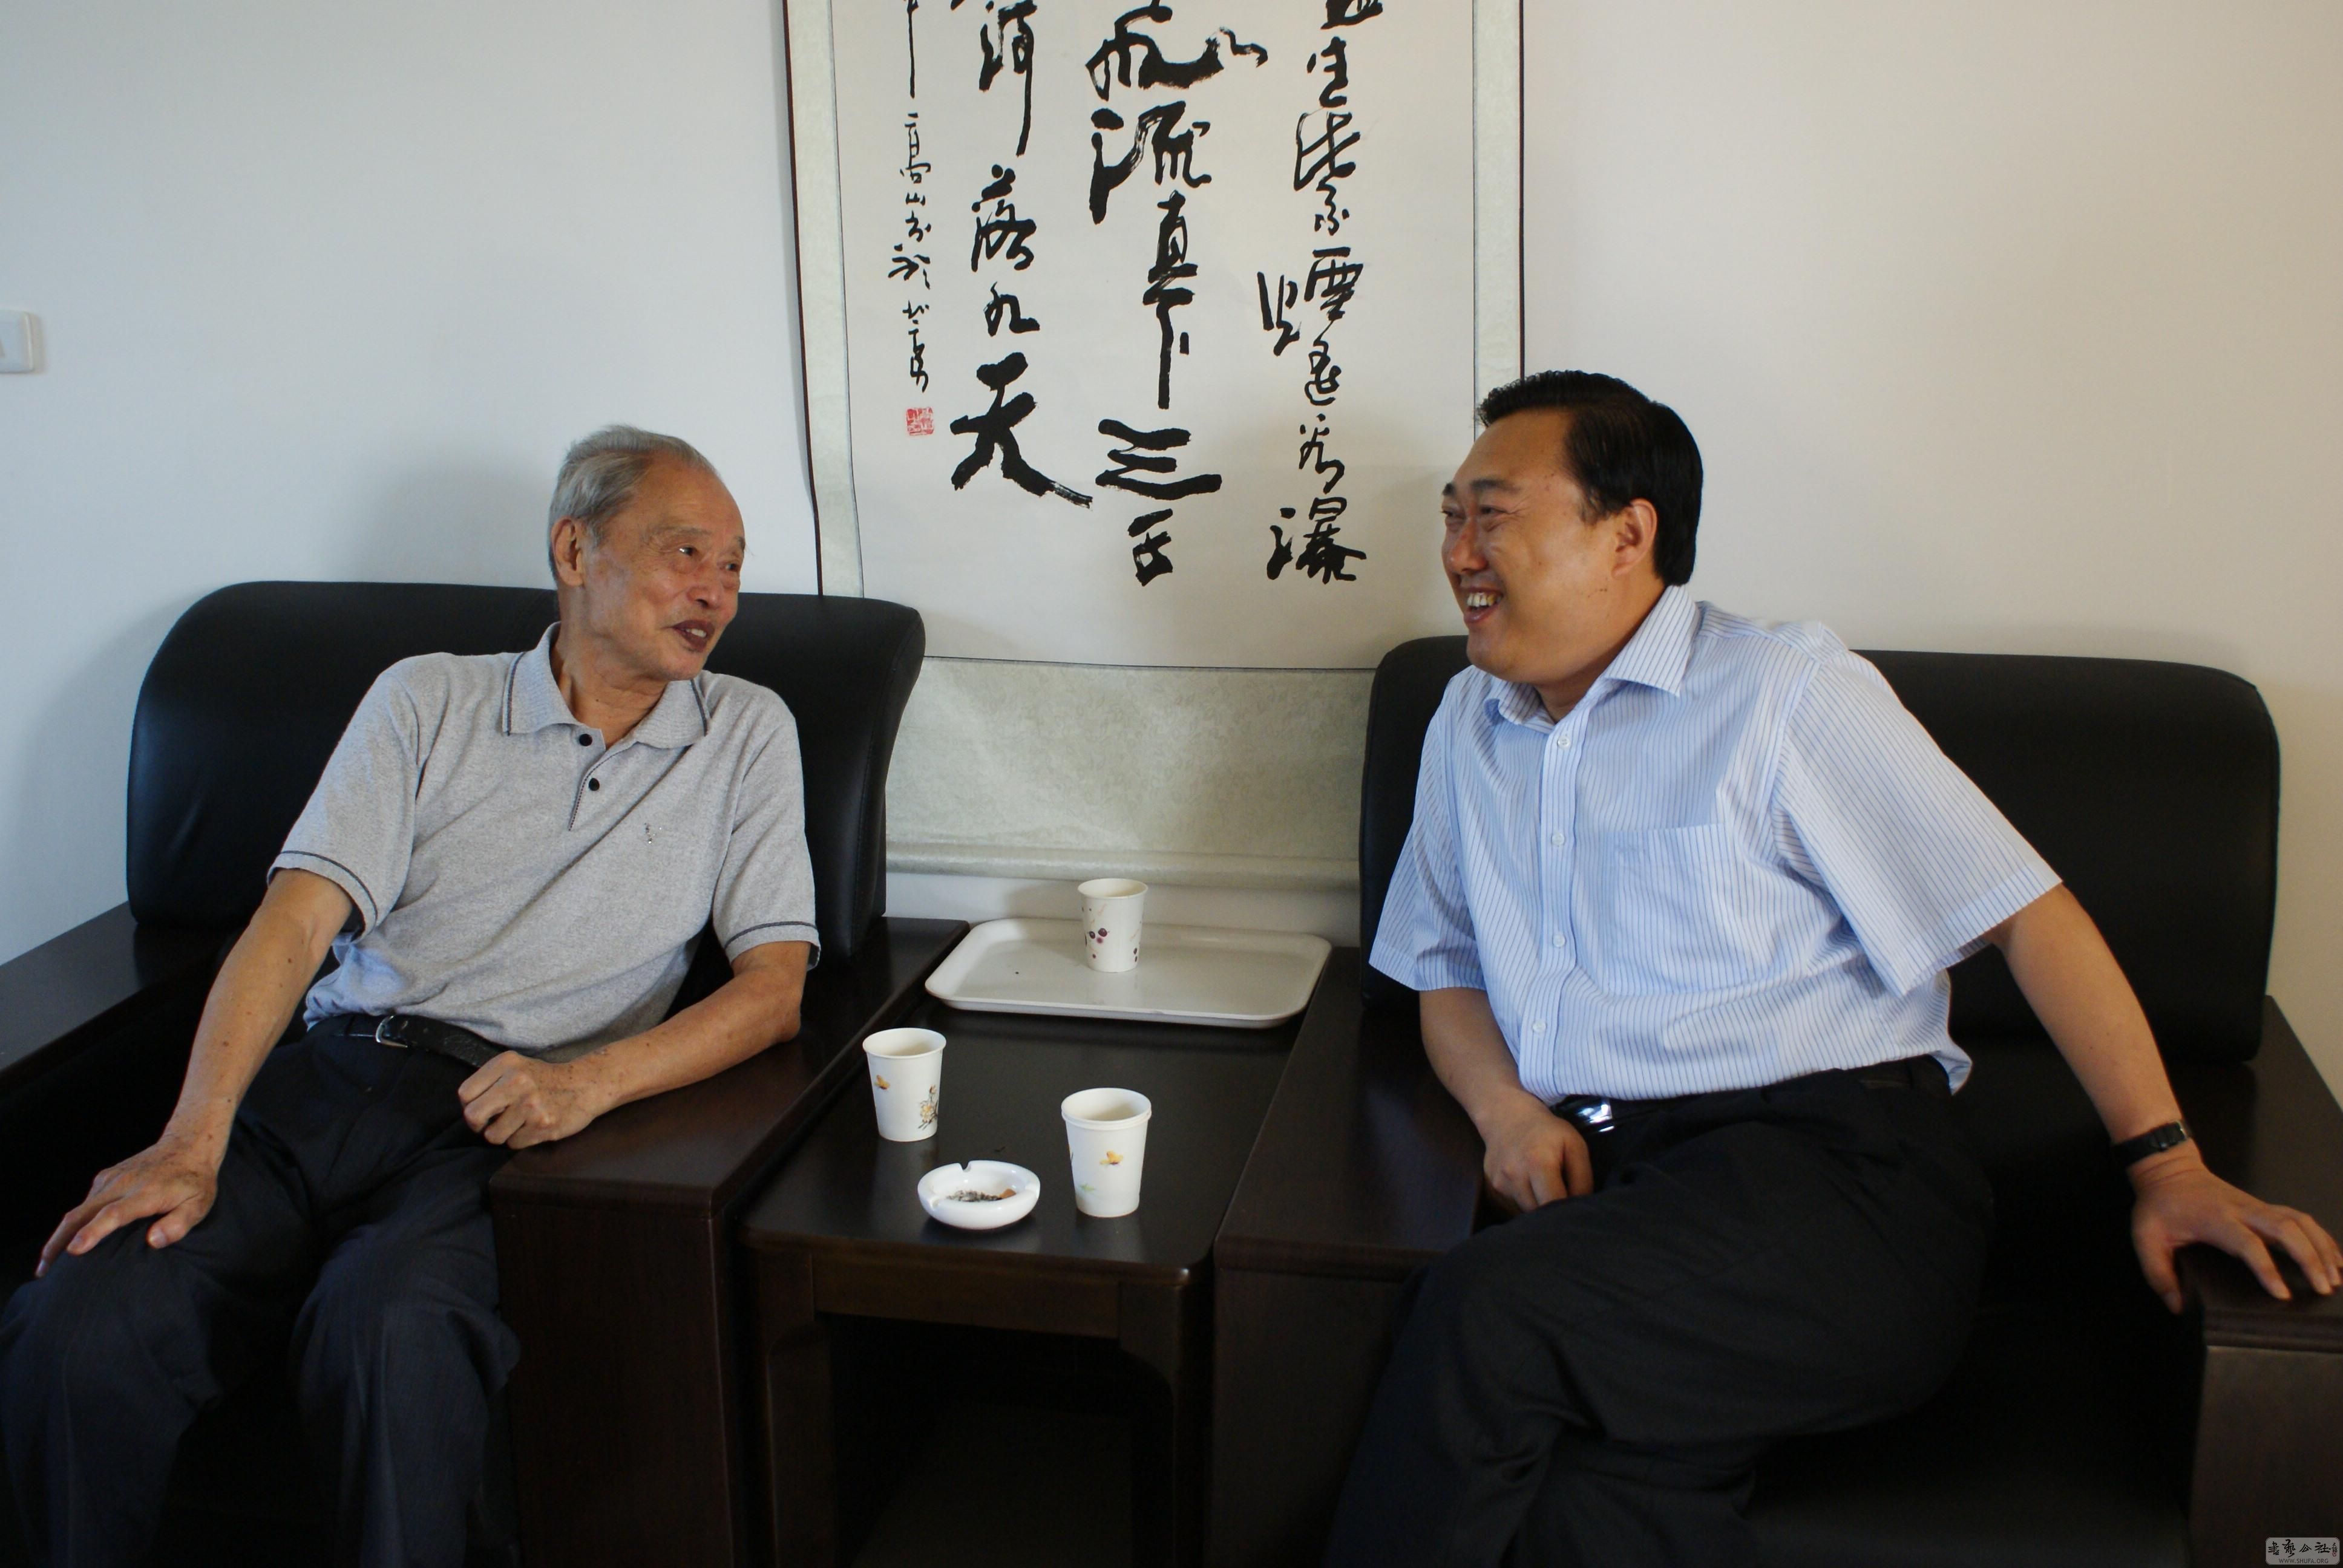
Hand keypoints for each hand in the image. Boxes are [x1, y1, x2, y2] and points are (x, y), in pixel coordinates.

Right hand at [38, 1135, 223, 1276]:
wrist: (188, 1146)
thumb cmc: (195, 1182)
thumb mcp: (199, 1204)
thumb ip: (179, 1224)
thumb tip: (153, 1241)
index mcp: (145, 1193)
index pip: (113, 1214)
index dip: (93, 1233)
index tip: (74, 1251)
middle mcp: (122, 1184)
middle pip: (81, 1214)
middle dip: (59, 1243)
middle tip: (44, 1271)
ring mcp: (110, 1179)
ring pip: (77, 1210)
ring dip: (60, 1236)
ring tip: (48, 1265)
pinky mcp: (105, 1178)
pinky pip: (83, 1203)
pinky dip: (71, 1224)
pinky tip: (66, 1241)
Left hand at [459, 1052, 605, 1147]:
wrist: (585, 1085)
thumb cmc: (544, 1079)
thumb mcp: (516, 1067)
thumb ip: (491, 1081)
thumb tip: (467, 1107)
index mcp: (507, 1063)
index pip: (465, 1094)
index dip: (469, 1105)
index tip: (483, 1107)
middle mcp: (517, 1081)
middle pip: (472, 1116)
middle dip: (479, 1125)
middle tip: (491, 1122)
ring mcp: (531, 1105)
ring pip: (493, 1136)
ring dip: (502, 1134)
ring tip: (517, 1123)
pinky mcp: (543, 1125)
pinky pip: (514, 1143)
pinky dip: (520, 1138)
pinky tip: (532, 1126)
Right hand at [1476, 1091, 1593, 1212]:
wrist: (1507, 1117)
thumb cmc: (1547, 1131)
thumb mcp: (1575, 1145)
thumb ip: (1583, 1179)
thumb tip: (1581, 1207)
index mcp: (1537, 1163)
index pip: (1553, 1203)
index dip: (1566, 1211)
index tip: (1574, 1209)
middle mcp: (1514, 1176)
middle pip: (1538, 1214)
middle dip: (1552, 1213)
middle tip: (1561, 1201)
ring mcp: (1499, 1185)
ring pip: (1524, 1216)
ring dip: (1537, 1211)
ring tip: (1545, 1193)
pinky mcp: (1491, 1191)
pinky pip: (1511, 1211)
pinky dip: (1524, 1207)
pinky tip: (1530, 1191)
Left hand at [2130, 1147, 2342, 1312]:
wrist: (2167, 1170)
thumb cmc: (2158, 1205)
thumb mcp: (2145, 1237)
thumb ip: (2158, 1273)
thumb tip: (2177, 1306)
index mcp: (2216, 1219)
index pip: (2248, 1244)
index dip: (2267, 1269)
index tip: (2283, 1294)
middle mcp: (2242, 1210)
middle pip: (2286, 1228)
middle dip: (2310, 1258)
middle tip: (2324, 1288)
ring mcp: (2256, 1206)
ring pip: (2299, 1221)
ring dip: (2321, 1247)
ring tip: (2336, 1278)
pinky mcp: (2263, 1207)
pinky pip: (2299, 1218)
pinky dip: (2320, 1236)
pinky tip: (2333, 1257)